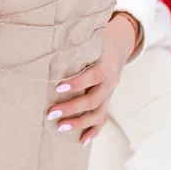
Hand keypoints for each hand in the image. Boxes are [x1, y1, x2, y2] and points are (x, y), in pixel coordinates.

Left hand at [46, 13, 137, 146]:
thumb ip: (77, 35)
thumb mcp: (91, 34)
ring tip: (60, 127)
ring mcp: (110, 92)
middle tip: (51, 113)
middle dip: (72, 108)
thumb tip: (55, 29)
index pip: (93, 75)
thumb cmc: (99, 37)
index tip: (58, 86)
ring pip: (99, 113)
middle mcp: (110, 80)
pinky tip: (81, 141)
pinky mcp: (107, 99)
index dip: (78, 82)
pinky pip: (103, 118)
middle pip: (94, 99)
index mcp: (106, 62)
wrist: (120, 45)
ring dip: (79, 122)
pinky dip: (93, 131)